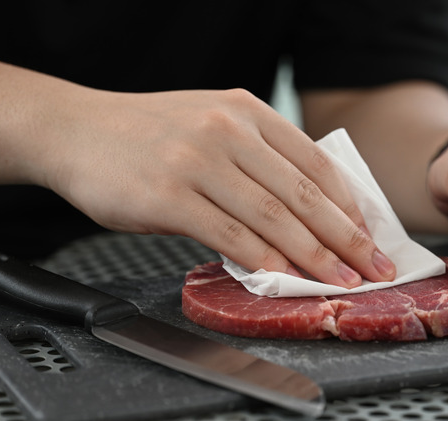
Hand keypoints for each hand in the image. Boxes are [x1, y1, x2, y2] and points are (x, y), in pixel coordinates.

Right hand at [41, 88, 395, 286]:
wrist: (75, 130)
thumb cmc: (150, 135)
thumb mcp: (213, 124)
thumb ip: (259, 158)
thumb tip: (307, 212)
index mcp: (248, 111)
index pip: (317, 163)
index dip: (349, 206)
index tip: (368, 236)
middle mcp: (229, 130)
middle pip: (305, 193)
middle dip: (347, 238)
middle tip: (372, 268)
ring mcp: (198, 161)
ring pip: (274, 217)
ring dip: (314, 257)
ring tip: (339, 281)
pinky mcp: (169, 195)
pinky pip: (230, 235)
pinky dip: (263, 260)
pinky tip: (283, 279)